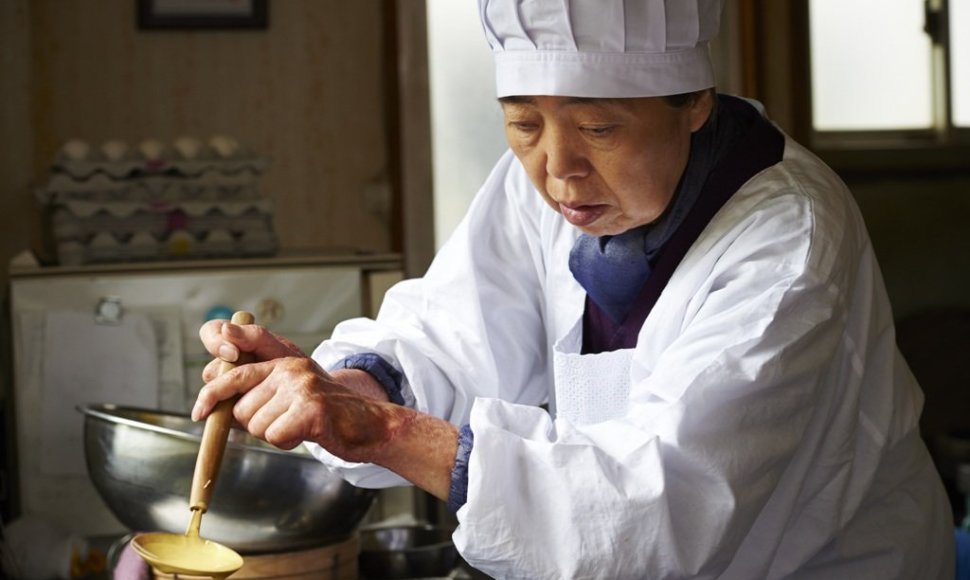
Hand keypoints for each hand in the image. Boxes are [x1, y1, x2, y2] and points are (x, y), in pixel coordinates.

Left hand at [193, 319, 393, 458]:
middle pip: (241, 410)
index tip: (199, 412)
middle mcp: (290, 368)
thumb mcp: (292, 394)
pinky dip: (288, 443)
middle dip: (257, 426)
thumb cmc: (330, 414)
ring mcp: (301, 386)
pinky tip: (307, 434)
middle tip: (286, 423)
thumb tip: (218, 406)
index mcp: (283, 361)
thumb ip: (260, 393)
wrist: (372, 424)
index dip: (211, 395)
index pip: (233, 374)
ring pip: (257, 426)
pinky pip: (276, 436)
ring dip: (275, 435)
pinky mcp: (311, 408)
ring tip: (300, 427)